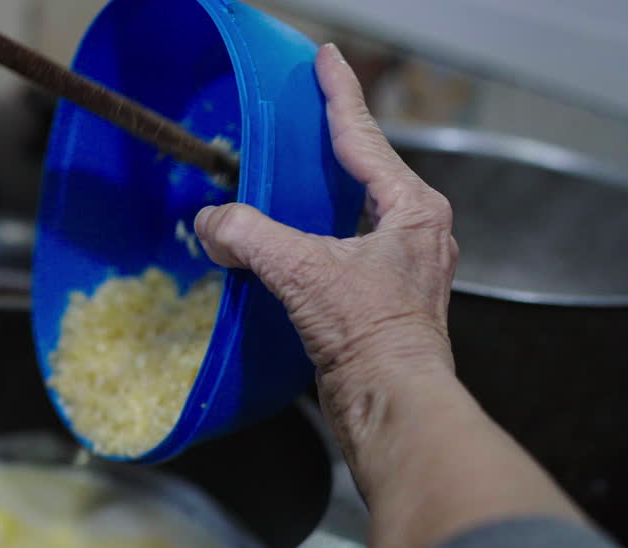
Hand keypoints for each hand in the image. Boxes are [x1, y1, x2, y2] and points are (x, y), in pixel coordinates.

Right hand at [194, 43, 458, 455]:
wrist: (392, 404)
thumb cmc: (371, 337)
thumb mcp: (300, 271)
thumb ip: (249, 236)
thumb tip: (213, 225)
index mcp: (411, 210)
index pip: (364, 138)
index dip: (339, 95)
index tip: (325, 62)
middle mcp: (415, 235)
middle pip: (366, 173)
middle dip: (334, 146)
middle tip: (306, 117)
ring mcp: (403, 270)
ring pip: (355, 216)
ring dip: (322, 199)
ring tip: (291, 181)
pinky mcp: (383, 302)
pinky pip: (343, 253)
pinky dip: (313, 242)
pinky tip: (287, 250)